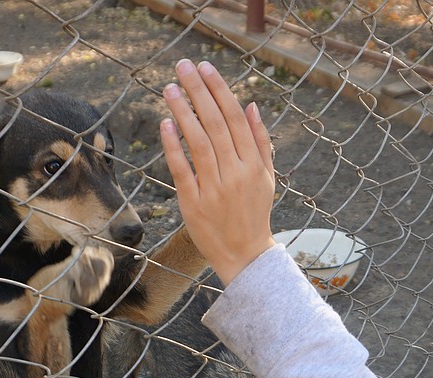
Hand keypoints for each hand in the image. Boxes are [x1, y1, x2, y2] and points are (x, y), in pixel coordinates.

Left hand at [159, 60, 277, 285]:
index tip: (205, 68)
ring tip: (169, 88)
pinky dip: (173, 147)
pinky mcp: (194, 204)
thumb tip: (251, 105)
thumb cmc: (254, 213)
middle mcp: (235, 173)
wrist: (245, 255)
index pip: (235, 118)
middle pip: (215, 124)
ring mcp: (214, 189)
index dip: (219, 90)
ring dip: (183, 112)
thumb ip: (260, 141)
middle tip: (183, 67)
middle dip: (198, 92)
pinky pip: (182, 170)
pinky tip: (165, 124)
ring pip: (198, 143)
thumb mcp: (267, 177)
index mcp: (254, 164)